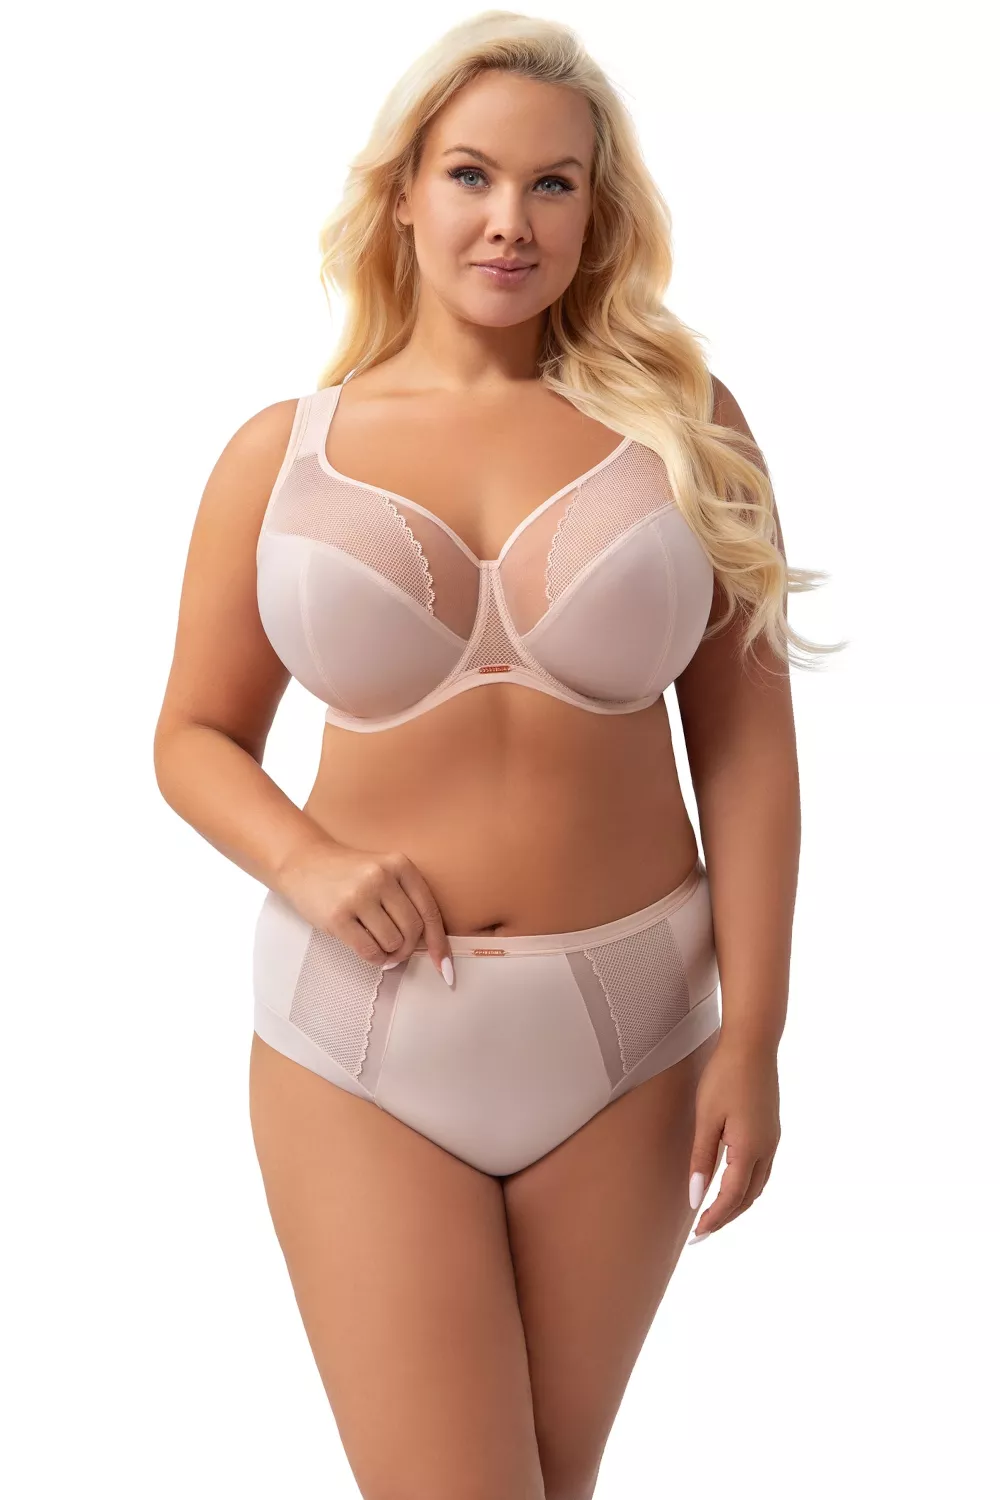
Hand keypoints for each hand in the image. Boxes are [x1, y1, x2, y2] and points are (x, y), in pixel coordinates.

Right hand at [276, 839, 454, 985]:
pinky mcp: (338, 916)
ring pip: (393, 942)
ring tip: (378, 945)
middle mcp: (381, 877)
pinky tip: (370, 953)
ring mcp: (359, 896)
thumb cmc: (350, 875)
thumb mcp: (384, 873)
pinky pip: (369, 951)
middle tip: (397, 952)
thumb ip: (406, 900)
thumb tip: (432, 947)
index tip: (445, 967)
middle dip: (408, 949)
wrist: (304, 863)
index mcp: (400, 865)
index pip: (429, 911)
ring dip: (390, 953)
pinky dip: (375, 959)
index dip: (439, 943)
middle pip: (413, 930)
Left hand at [687, 1035, 779, 1240]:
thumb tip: (696, 1197)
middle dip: (727, 1217)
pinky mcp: (772, 1129)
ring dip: (738, 1203)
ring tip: (715, 1214)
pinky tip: (732, 1184)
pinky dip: (746, 1186)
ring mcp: (773, 1139)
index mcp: (750, 1149)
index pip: (731, 1197)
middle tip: (703, 1233)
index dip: (714, 1218)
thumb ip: (701, 1159)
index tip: (697, 1235)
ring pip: (758, 1185)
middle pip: (748, 1197)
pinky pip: (762, 1169)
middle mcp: (767, 1149)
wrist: (753, 1044)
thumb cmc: (724, 1076)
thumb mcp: (706, 1118)